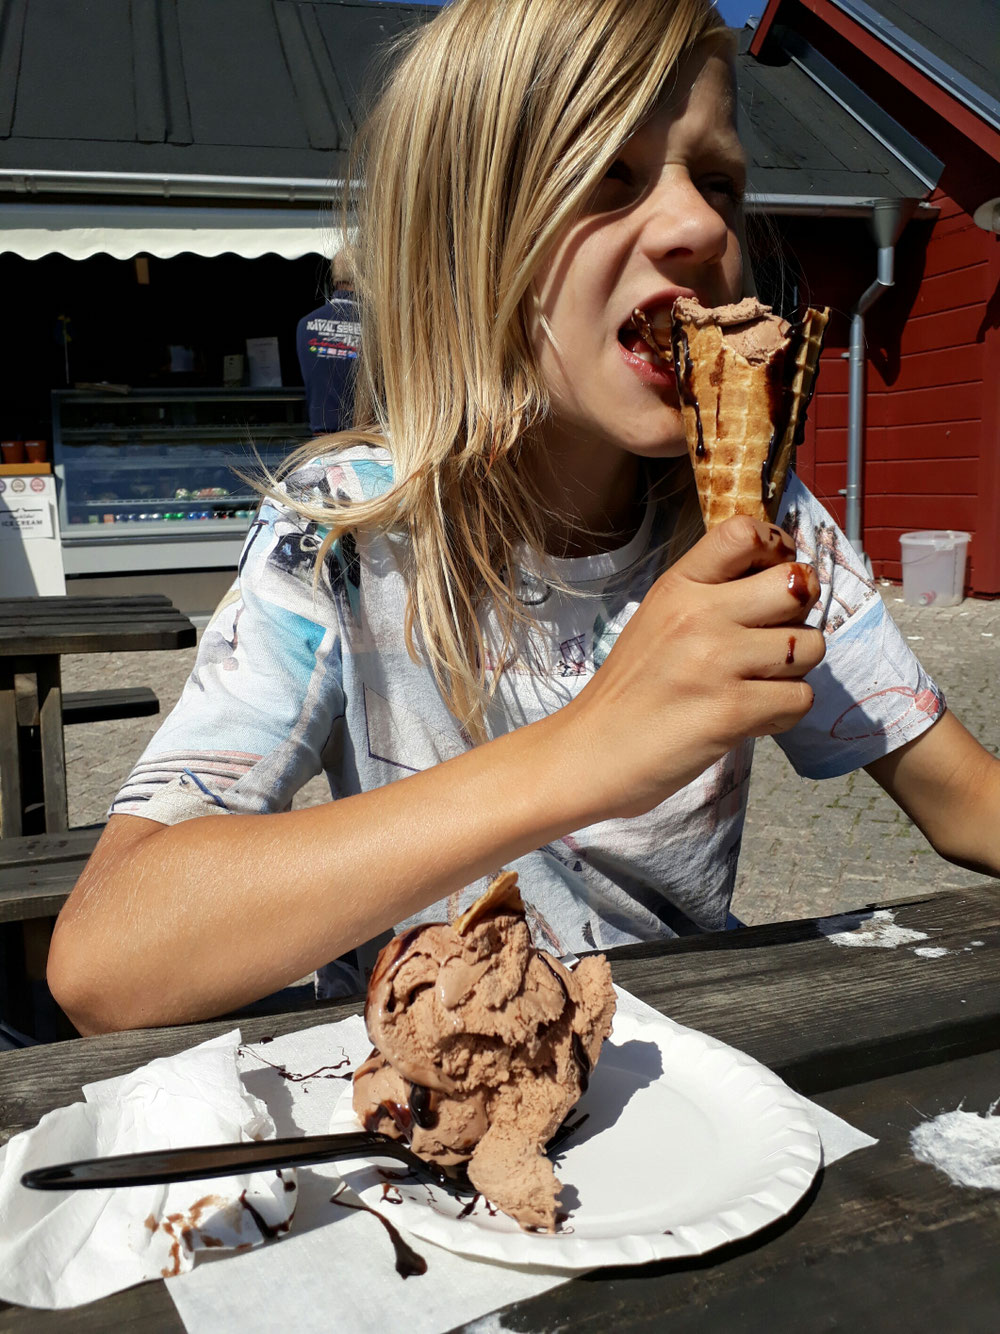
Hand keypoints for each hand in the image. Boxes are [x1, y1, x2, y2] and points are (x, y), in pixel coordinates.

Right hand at [562, 516, 825, 819]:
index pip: (745, 532)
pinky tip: (751, 716)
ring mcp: (716, 661)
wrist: (591, 752)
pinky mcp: (732, 710)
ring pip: (810, 646)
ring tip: (757, 683)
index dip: (779, 550)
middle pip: (796, 584)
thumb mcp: (659, 619)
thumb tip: (787, 581)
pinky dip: (784, 712)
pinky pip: (800, 698)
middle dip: (801, 615)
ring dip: (795, 670)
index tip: (774, 577)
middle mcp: (698, 614)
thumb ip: (711, 594)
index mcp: (678, 585)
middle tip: (774, 639)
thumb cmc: (631, 689)